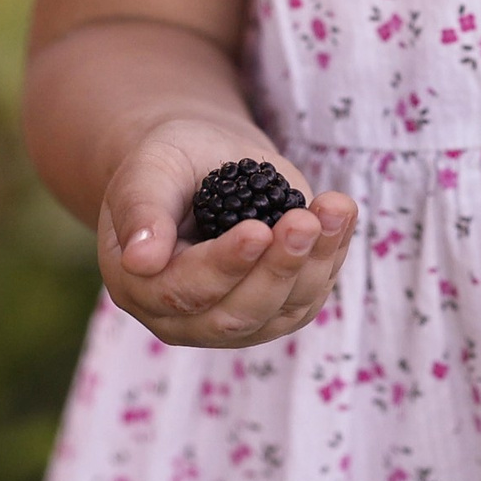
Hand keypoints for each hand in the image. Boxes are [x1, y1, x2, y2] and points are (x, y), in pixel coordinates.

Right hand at [96, 114, 358, 351]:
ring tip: (334, 209)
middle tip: (304, 223)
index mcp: (140, 288)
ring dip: (314, 262)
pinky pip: (309, 295)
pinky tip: (340, 214)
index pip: (183, 291)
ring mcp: (235, 318)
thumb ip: (142, 210)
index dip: (223, 265)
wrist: (203, 162)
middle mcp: (185, 317)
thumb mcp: (147, 171)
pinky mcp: (277, 307)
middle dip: (277, 268)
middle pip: (237, 313)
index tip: (256, 231)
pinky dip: (332, 255)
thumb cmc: (169, 165)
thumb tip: (141, 259)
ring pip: (282, 308)